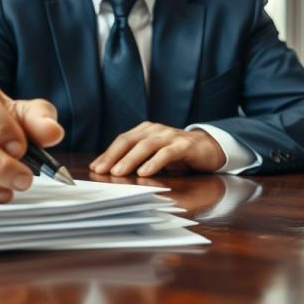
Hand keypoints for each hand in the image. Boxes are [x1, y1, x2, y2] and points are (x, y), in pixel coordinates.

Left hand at [89, 122, 225, 176]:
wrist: (209, 148)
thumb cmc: (177, 154)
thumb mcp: (154, 156)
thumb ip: (137, 160)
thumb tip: (112, 172)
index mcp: (145, 131)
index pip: (122, 141)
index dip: (107, 153)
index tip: (95, 167)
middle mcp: (155, 130)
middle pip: (130, 141)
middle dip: (113, 156)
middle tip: (101, 170)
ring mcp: (170, 136)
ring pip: (146, 146)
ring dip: (130, 160)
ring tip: (118, 172)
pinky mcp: (184, 146)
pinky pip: (166, 153)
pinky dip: (154, 162)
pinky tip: (145, 173)